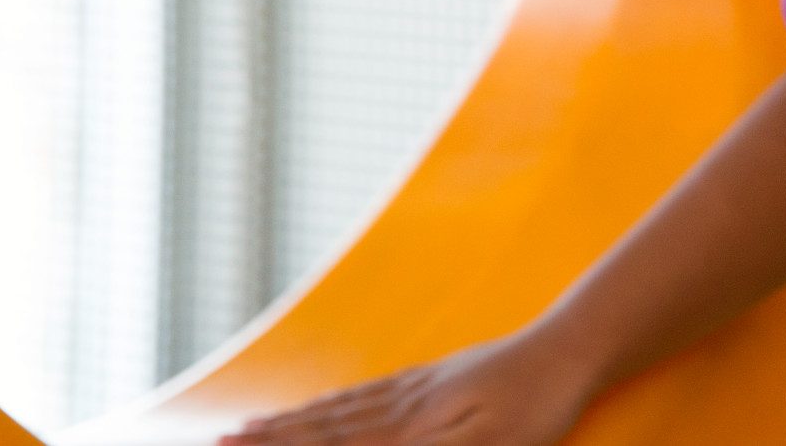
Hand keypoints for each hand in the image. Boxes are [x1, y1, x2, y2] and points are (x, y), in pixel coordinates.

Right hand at [217, 326, 595, 445]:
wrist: (571, 349)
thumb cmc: (536, 408)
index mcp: (409, 431)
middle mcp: (402, 408)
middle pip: (322, 429)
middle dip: (266, 440)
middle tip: (215, 443)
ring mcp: (417, 390)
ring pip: (339, 411)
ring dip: (290, 423)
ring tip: (247, 428)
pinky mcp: (436, 379)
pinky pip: (369, 396)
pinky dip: (332, 406)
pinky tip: (323, 406)